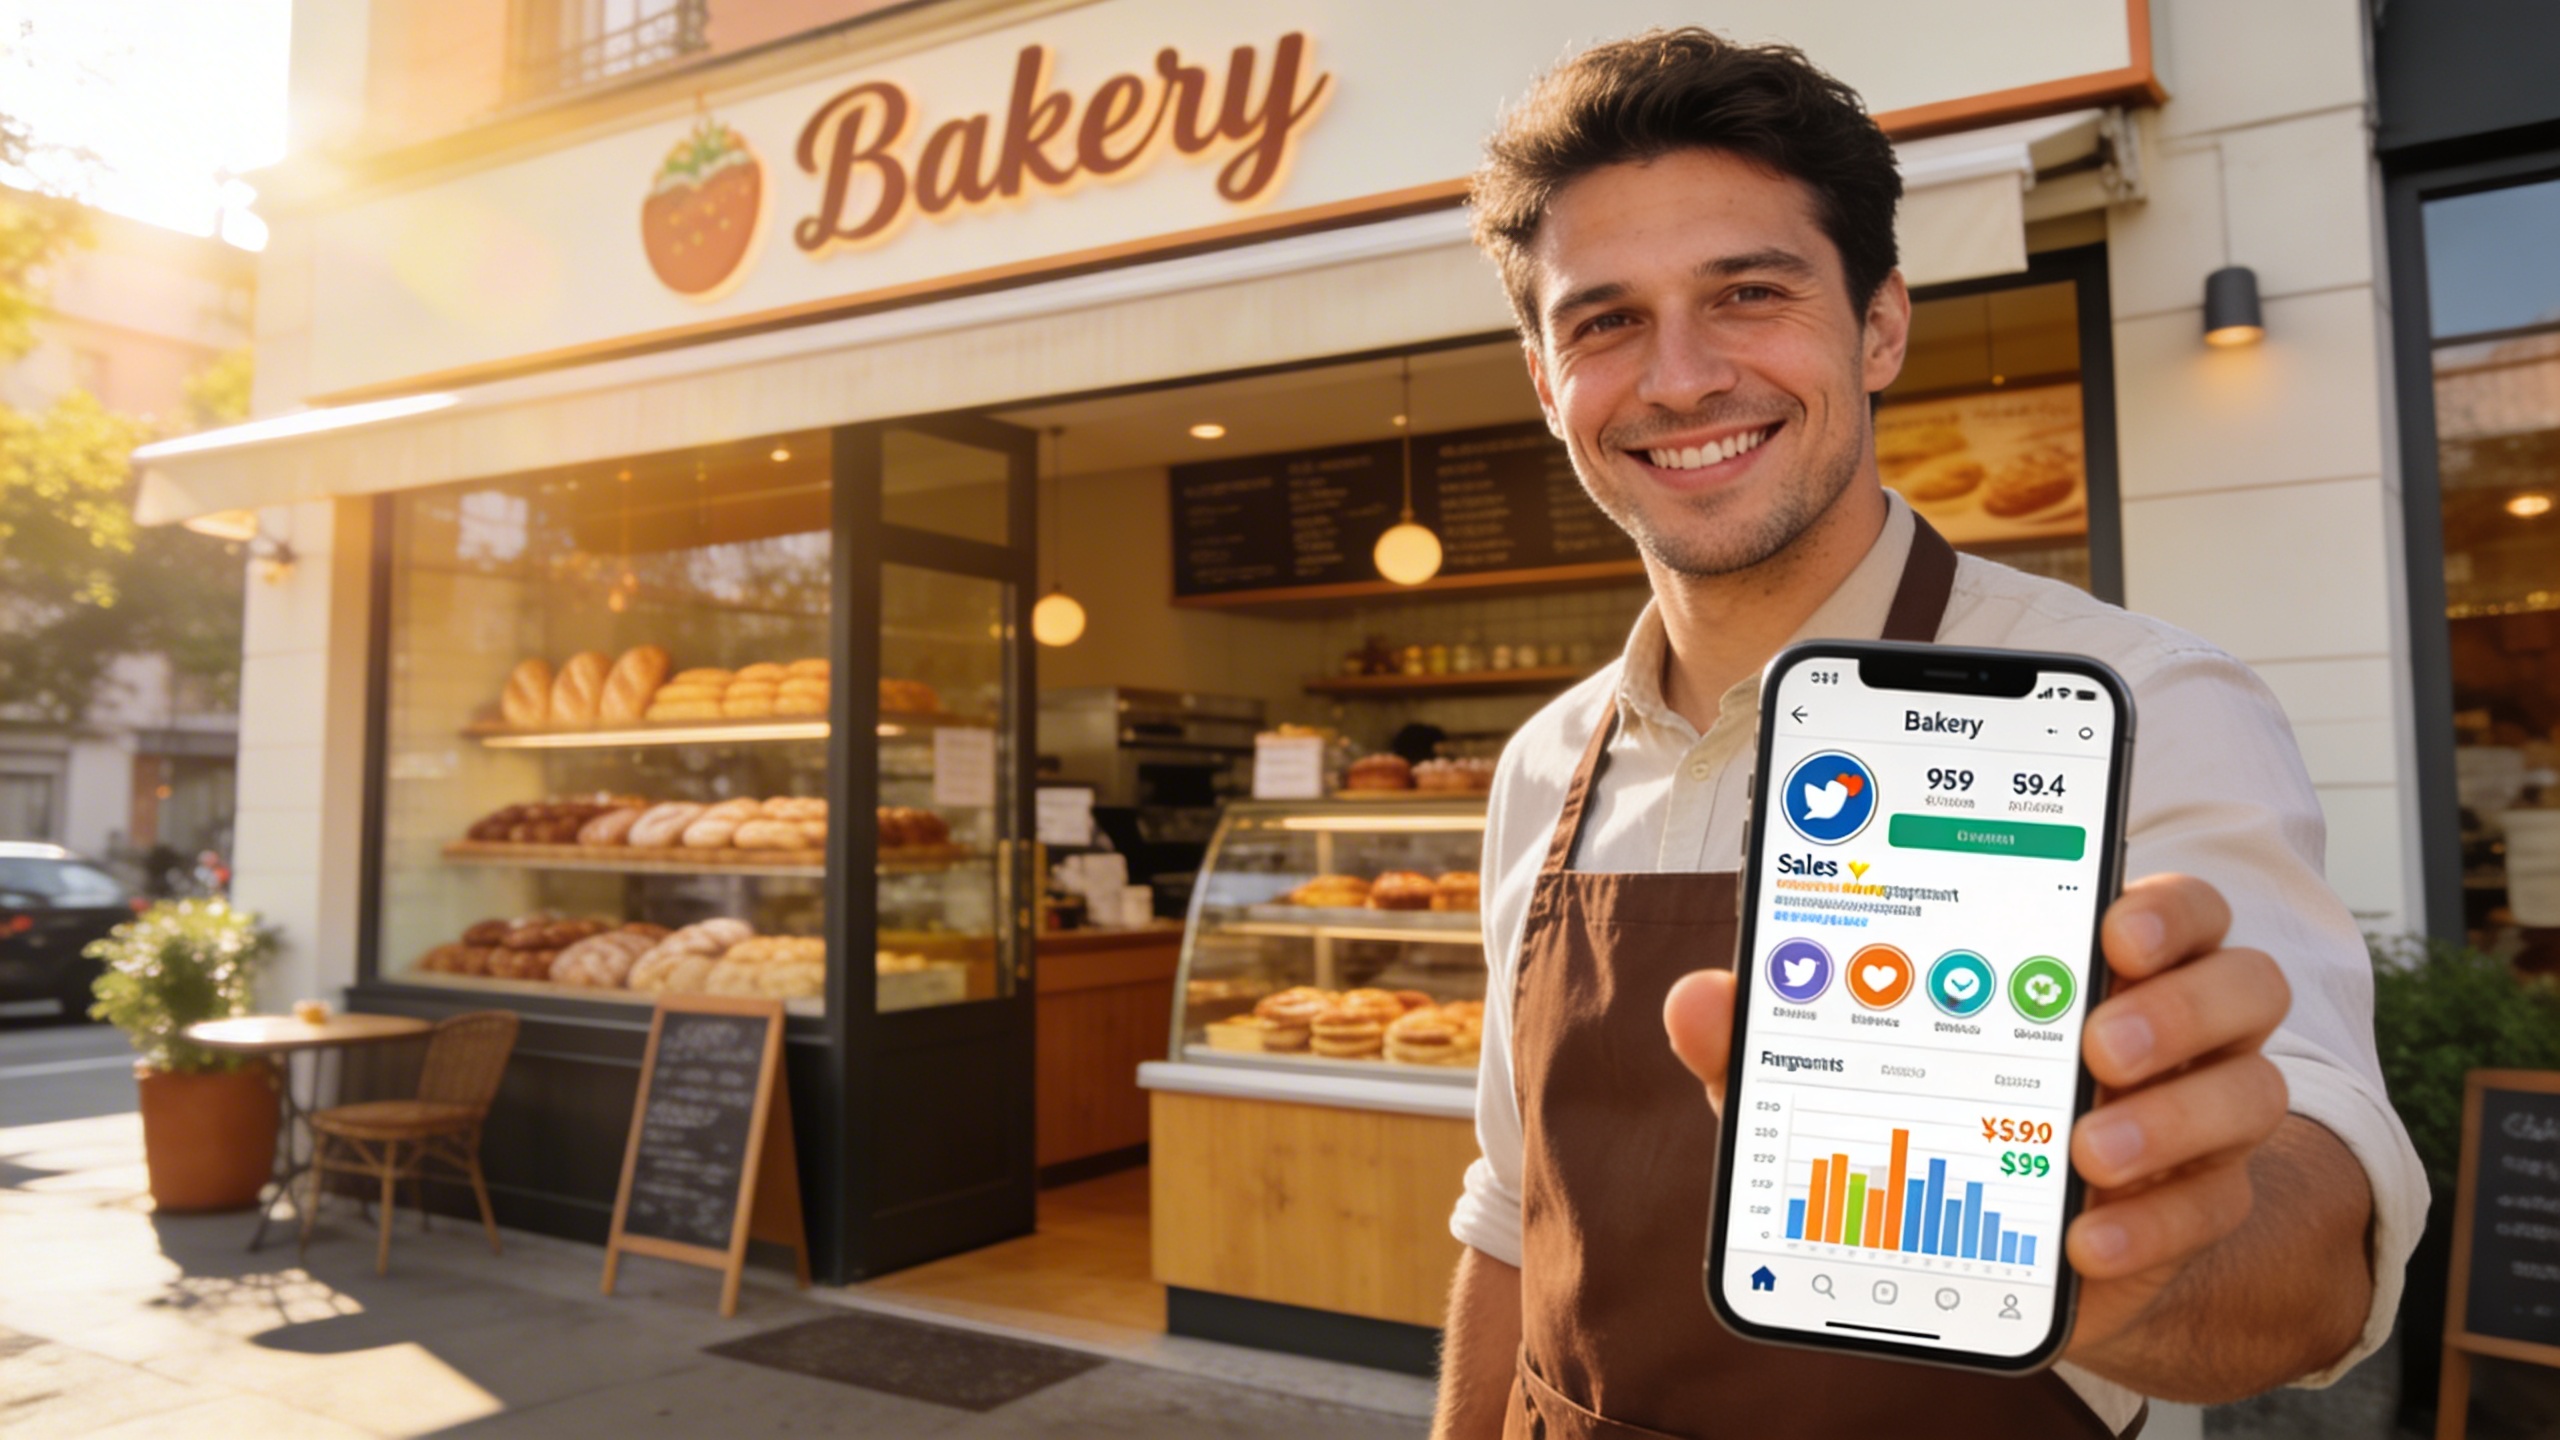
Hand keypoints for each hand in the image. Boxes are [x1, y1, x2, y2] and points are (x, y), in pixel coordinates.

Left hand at [1663, 873, 2291, 1357]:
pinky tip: (2082, 1239)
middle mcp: (2172, 1026)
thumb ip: (1776, 1032)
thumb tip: (1695, 1001)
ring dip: (2176, 1118)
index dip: (2162, 908)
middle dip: (2181, 1005)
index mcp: (2092, 961)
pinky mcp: (2195, 1206)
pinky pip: (2212, 1208)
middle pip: (2243, 983)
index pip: (2169, 906)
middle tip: (2096, 1041)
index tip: (2110, 929)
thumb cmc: (1923, 1104)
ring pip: (2253, 1092)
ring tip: (2087, 1147)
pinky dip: (2151, 1225)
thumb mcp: (1837, 1069)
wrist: (1998, 1229)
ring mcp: (2196, 1116)